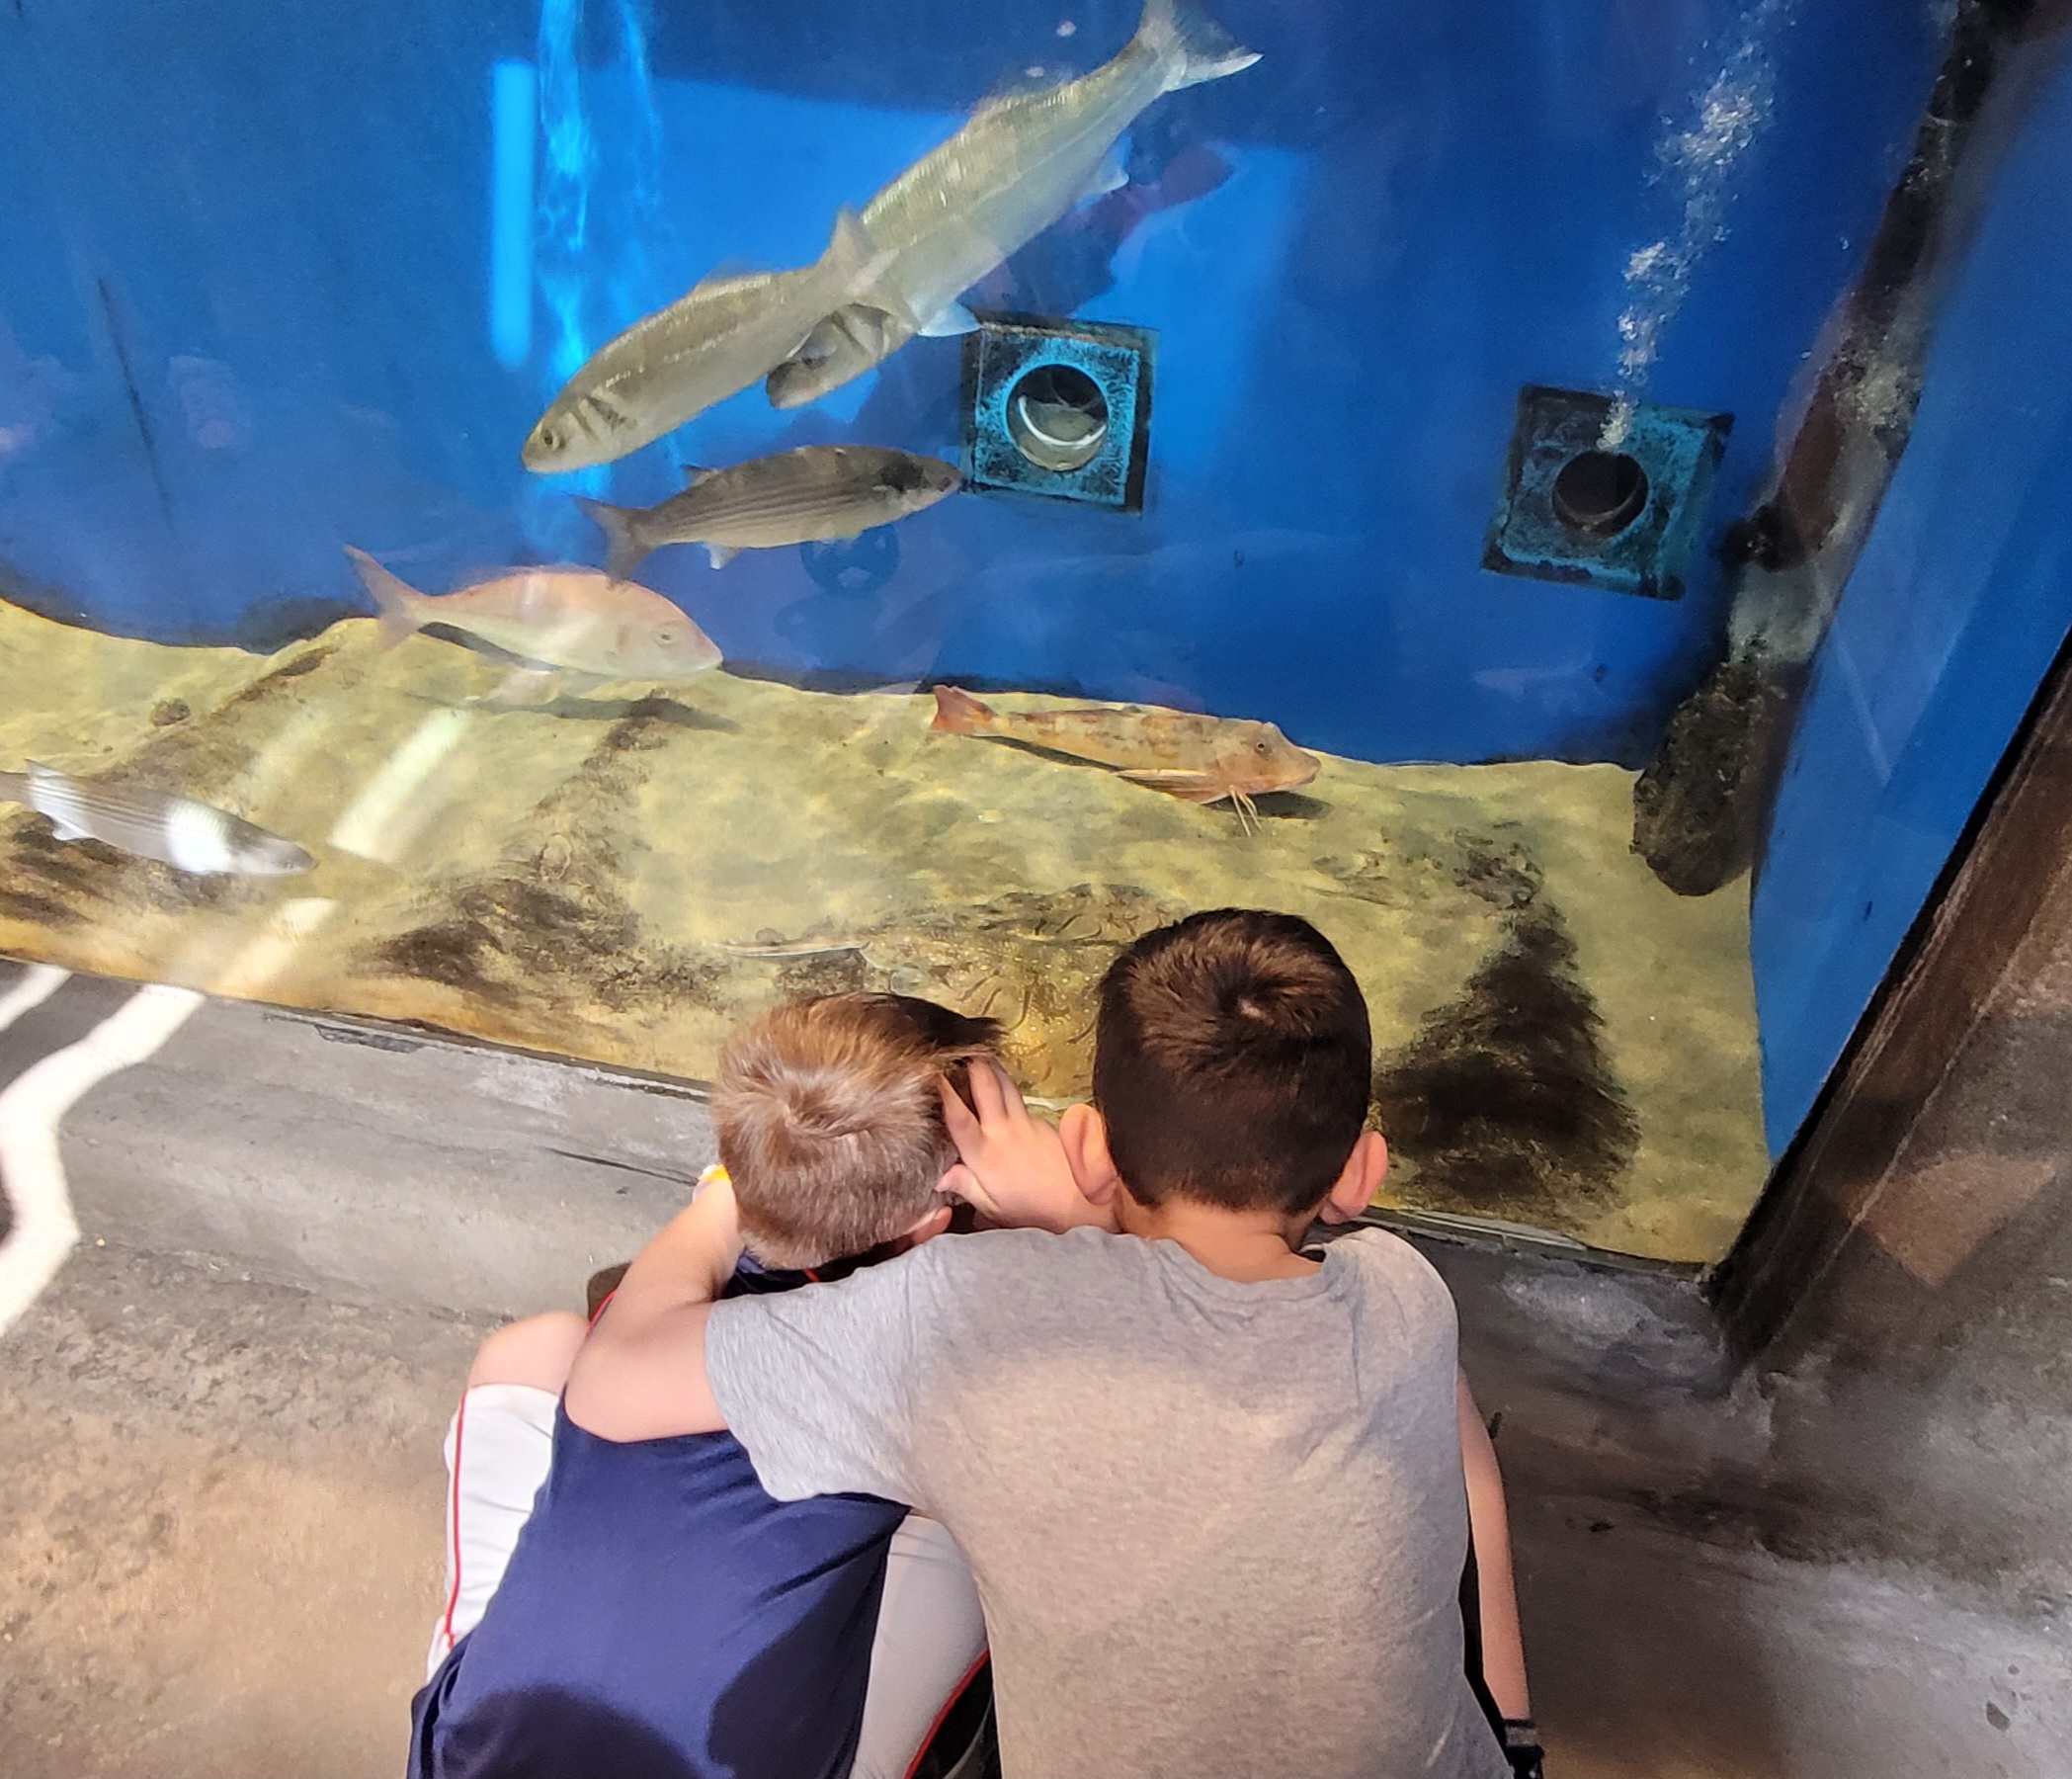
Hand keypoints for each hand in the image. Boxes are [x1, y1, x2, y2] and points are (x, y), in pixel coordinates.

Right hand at [938, 1062, 1102, 1233]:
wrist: (1079, 1202)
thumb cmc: (1031, 1209)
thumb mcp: (993, 1207)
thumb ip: (967, 1187)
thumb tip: (940, 1177)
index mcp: (984, 1154)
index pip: (959, 1118)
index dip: (945, 1095)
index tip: (934, 1075)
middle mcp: (1003, 1132)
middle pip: (986, 1087)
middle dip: (974, 1066)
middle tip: (964, 1053)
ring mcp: (1026, 1123)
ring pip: (1007, 1086)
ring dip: (994, 1070)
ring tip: (985, 1058)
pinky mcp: (1044, 1123)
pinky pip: (1024, 1103)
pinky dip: (1012, 1095)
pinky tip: (1008, 1097)